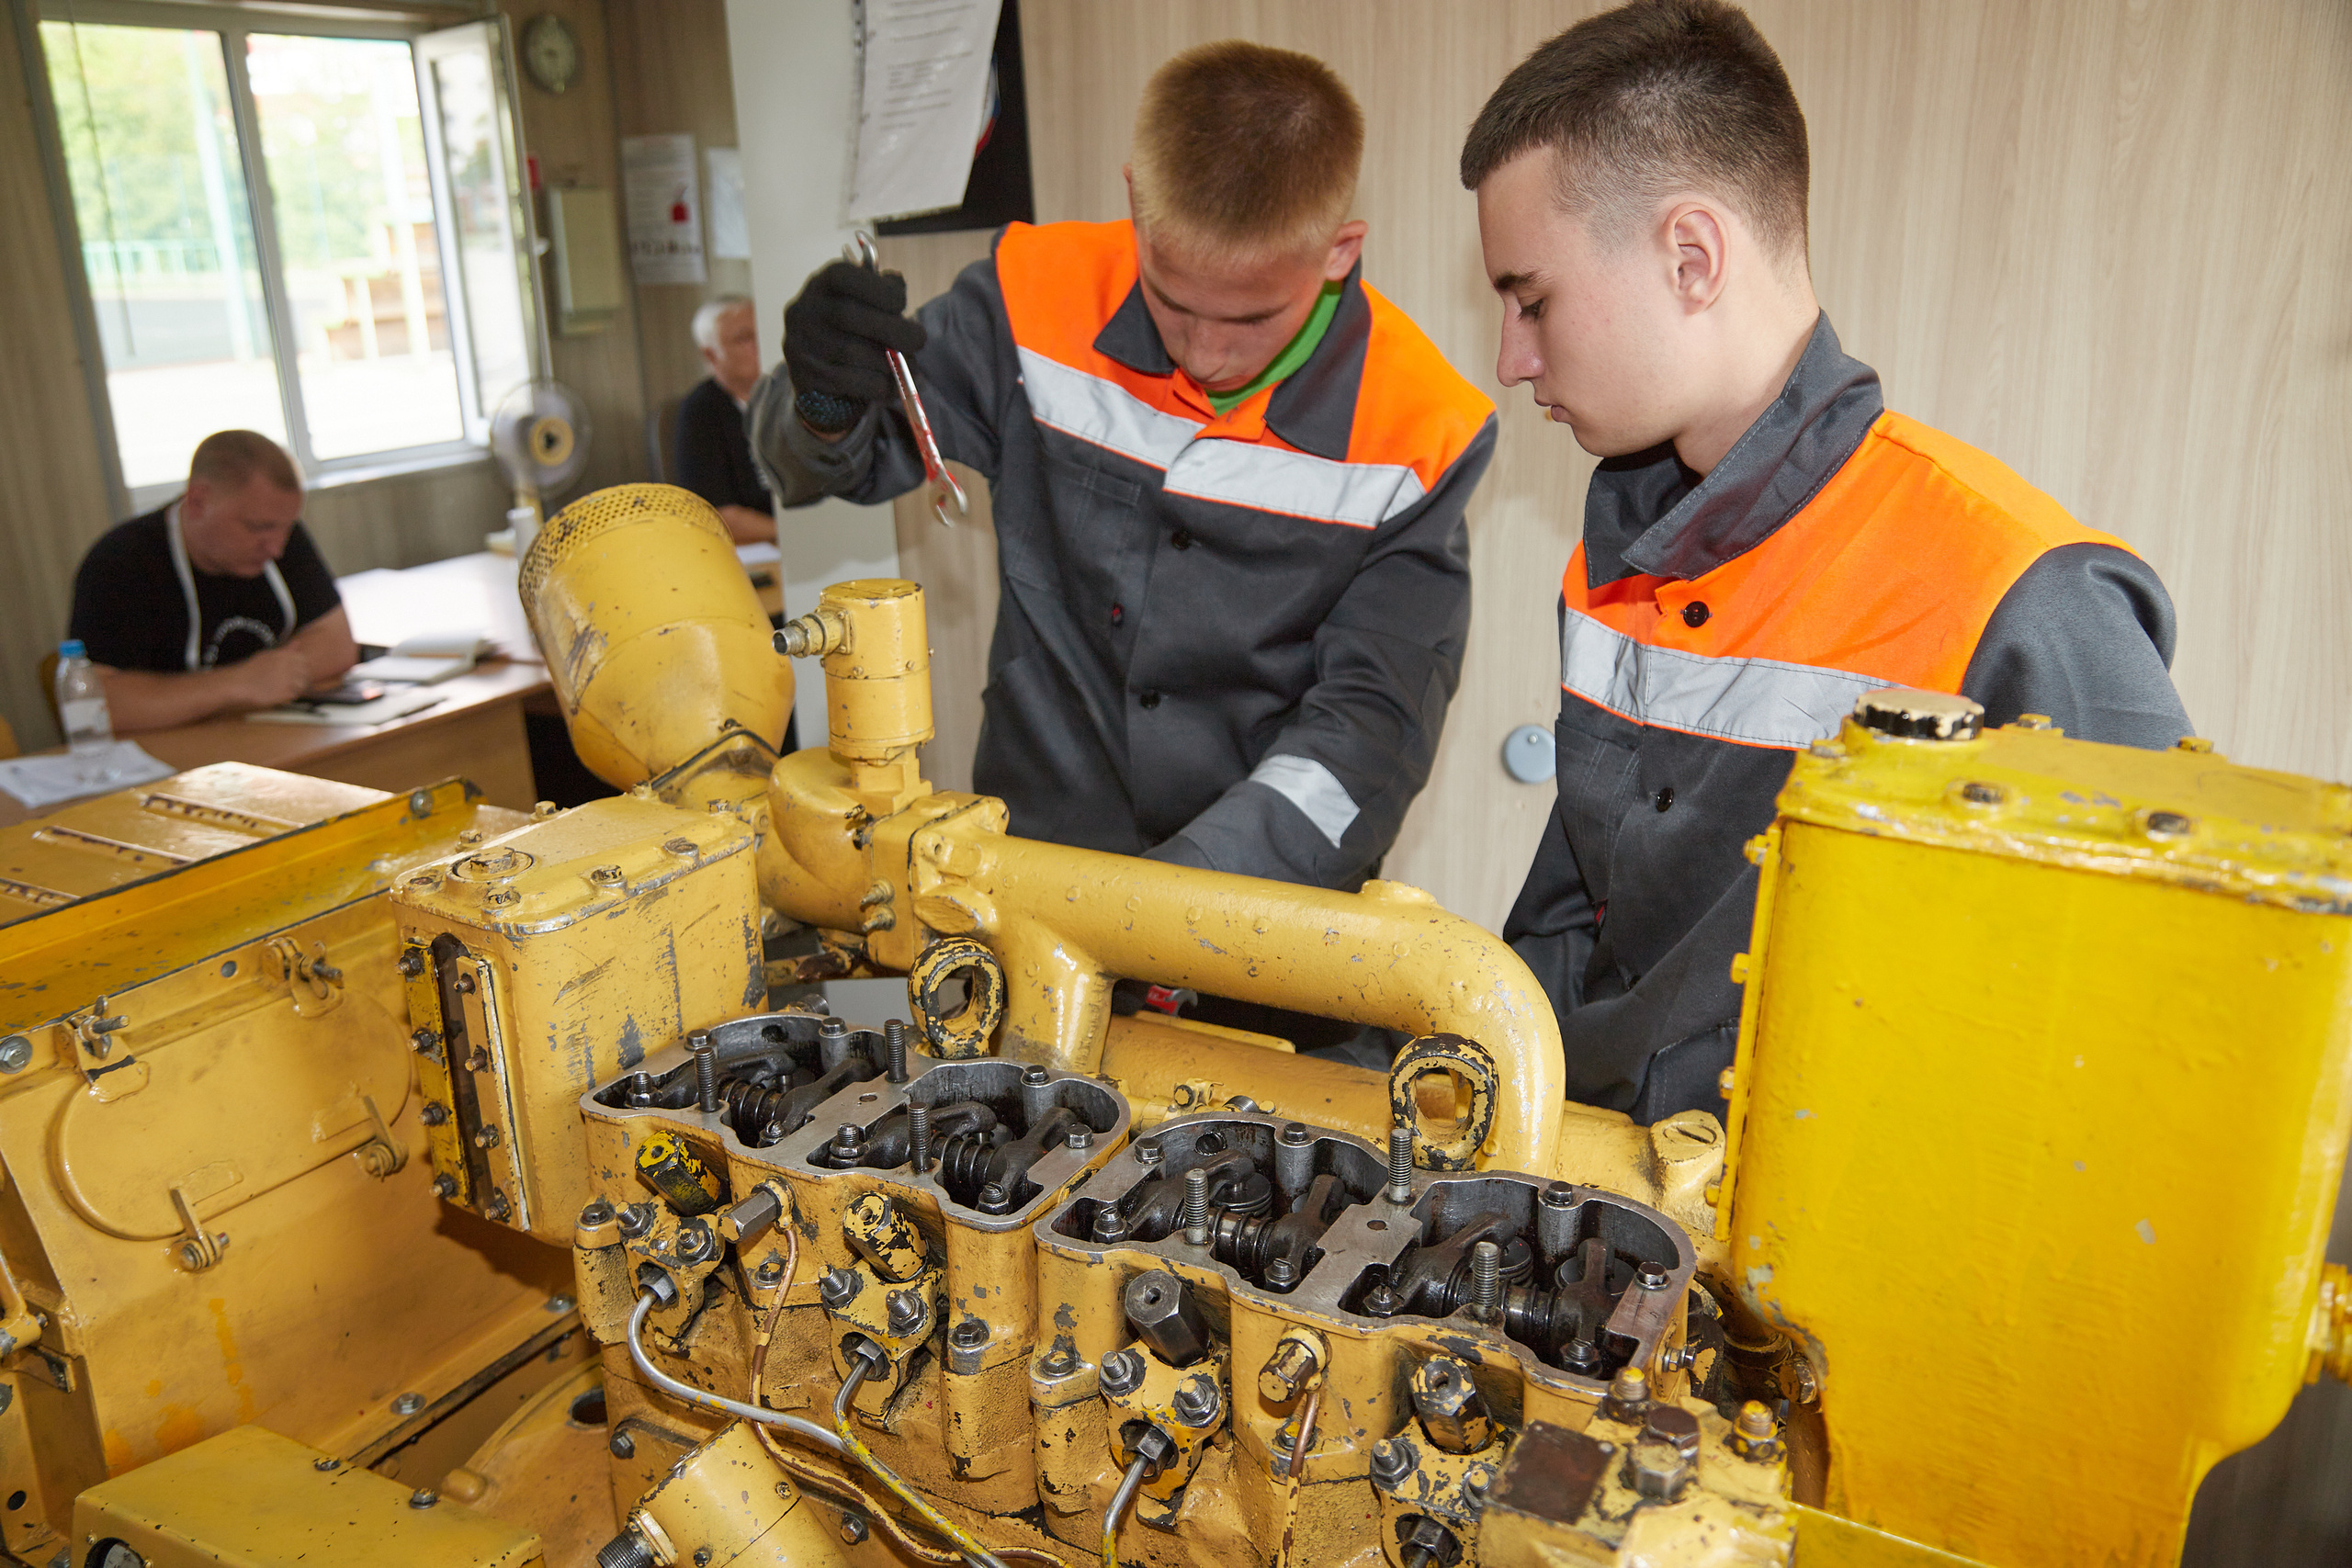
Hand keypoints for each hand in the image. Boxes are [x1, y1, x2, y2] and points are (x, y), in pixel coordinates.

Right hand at [235, 644, 313, 707]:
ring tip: (283, 687)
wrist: (239, 684)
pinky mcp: (285, 693)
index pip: (304, 660)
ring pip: (302, 684)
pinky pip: (295, 694)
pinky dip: (290, 695)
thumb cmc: (252, 669)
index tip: (292, 671)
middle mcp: (288, 667)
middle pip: (305, 672)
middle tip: (287, 681)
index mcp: (284, 656)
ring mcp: (287, 680)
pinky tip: (279, 694)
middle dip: (299, 677)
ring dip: (296, 687)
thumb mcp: (268, 655)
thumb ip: (286, 650)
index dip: (299, 667)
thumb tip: (298, 643)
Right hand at [782, 260, 927, 404]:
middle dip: (893, 329)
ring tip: (910, 366)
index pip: (844, 277)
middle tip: (918, 341)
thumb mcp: (863, 299)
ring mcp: (801, 345)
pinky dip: (877, 385)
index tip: (902, 304)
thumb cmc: (850, 327)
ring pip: (851, 353)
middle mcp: (804, 311)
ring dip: (889, 362)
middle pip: (848, 315)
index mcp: (821, 284)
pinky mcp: (804, 377)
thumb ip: (881, 289)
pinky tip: (891, 385)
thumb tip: (896, 285)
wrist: (816, 366)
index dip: (879, 290)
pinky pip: (848, 382)